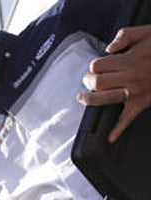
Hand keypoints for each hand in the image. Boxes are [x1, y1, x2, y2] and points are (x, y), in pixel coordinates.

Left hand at [78, 24, 150, 142]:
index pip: (97, 65)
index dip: (94, 65)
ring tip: (83, 97)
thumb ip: (124, 35)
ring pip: (104, 99)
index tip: (97, 66)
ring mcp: (136, 92)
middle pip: (97, 82)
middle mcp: (131, 77)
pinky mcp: (142, 103)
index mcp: (130, 60)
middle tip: (88, 79)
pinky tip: (110, 138)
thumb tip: (108, 49)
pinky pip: (128, 119)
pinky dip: (118, 130)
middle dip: (88, 80)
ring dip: (90, 99)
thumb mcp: (145, 32)